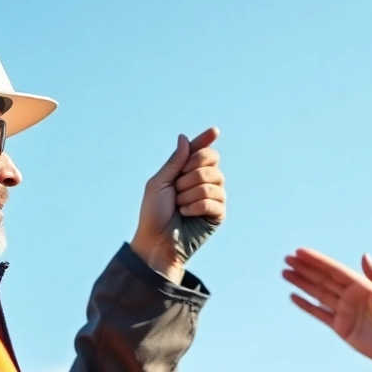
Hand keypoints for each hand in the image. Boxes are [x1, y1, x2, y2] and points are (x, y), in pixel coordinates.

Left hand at [131, 127, 225, 281]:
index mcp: (187, 173)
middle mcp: (203, 182)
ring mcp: (213, 198)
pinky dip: (196, 205)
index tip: (214, 131)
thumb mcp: (159, 183)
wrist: (156, 241)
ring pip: (212, 180)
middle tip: (177, 188)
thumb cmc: (153, 214)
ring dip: (190, 192)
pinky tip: (187, 213)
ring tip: (180, 205)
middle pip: (211, 160)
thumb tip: (185, 138)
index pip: (200, 152)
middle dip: (191, 171)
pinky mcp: (218, 214)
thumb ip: (174, 161)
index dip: (206, 141)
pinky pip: (214, 200)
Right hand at [283, 249, 371, 371]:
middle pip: (323, 279)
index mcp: (363, 285)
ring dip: (302, 284)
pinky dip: (307, 306)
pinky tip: (294, 296)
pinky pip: (320, 314)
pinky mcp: (342, 328)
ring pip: (318, 294)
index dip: (317, 261)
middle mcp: (351, 296)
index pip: (335, 270)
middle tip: (286, 259)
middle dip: (305, 269)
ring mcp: (345, 312)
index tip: (300, 252)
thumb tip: (364, 256)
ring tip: (285, 273)